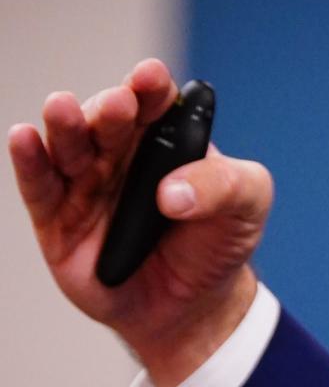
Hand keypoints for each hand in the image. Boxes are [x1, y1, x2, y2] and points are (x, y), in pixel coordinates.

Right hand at [8, 58, 272, 386]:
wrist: (194, 309)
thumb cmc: (217, 245)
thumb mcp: (247, 207)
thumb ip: (226, 186)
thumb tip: (172, 193)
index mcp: (164, 137)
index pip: (154, 101)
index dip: (149, 85)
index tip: (151, 77)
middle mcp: (118, 153)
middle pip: (106, 120)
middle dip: (110, 108)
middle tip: (119, 106)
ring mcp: (85, 185)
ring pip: (67, 146)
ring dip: (64, 124)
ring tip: (61, 107)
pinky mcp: (58, 221)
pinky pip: (39, 187)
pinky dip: (29, 161)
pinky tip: (23, 138)